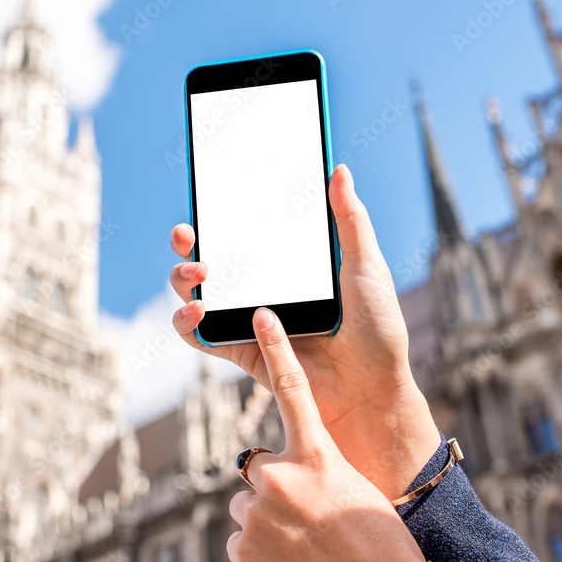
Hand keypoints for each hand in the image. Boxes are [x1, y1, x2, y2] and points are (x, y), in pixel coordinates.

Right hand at [170, 165, 440, 498]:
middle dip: (190, 243)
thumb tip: (338, 169)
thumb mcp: (366, 267)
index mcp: (291, 268)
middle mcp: (265, 292)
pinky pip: (203, 338)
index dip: (222, 214)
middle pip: (214, 260)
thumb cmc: (379, 332)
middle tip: (188, 233)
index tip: (208, 193)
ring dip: (183, 280)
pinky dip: (188, 324)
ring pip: (199, 295)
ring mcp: (251, 323)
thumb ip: (349, 220)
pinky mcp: (244, 354)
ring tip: (198, 272)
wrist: (373, 392)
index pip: (248, 233)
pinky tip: (197, 311)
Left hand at [228, 309, 461, 561]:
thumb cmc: (382, 546)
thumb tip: (297, 477)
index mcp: (317, 456)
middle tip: (307, 518)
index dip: (276, 348)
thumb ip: (321, 474)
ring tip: (306, 549)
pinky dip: (261, 552)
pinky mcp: (241, 548)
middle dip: (274, 485)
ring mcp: (257, 512)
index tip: (261, 313)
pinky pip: (244, 541)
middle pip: (259, 465)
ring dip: (270, 522)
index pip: (291, 390)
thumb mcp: (355, 493)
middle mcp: (280, 476)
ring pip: (251, 506)